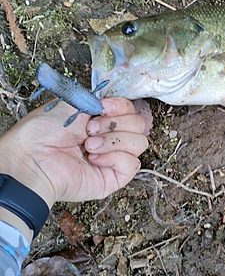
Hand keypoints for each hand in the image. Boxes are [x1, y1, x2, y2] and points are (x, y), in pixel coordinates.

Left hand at [0, 98, 148, 208]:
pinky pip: (133, 164)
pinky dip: (115, 157)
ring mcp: (113, 158)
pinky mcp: (114, 177)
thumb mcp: (73, 103)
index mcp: (102, 120)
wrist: (33, 158)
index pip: (131, 110)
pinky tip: (94, 159)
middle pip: (140, 125)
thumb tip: (114, 101)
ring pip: (139, 143)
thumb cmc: (43, 132)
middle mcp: (110, 138)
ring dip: (114, 141)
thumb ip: (98, 98)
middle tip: (89, 130)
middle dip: (115, 124)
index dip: (122, 107)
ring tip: (89, 145)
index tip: (103, 107)